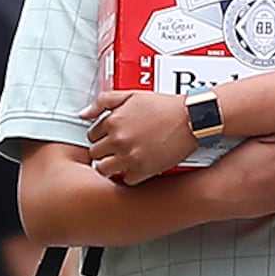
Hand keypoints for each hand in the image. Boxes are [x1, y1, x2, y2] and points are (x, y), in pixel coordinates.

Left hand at [81, 89, 197, 185]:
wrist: (191, 119)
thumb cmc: (165, 106)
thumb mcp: (131, 95)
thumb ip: (103, 101)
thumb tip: (83, 114)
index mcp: (112, 121)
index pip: (91, 136)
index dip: (101, 137)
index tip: (111, 138)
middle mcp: (118, 140)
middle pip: (95, 154)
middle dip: (104, 152)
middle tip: (117, 150)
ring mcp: (129, 156)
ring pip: (103, 170)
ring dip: (111, 166)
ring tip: (123, 161)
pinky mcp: (143, 170)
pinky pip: (125, 180)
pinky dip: (130, 176)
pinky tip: (137, 167)